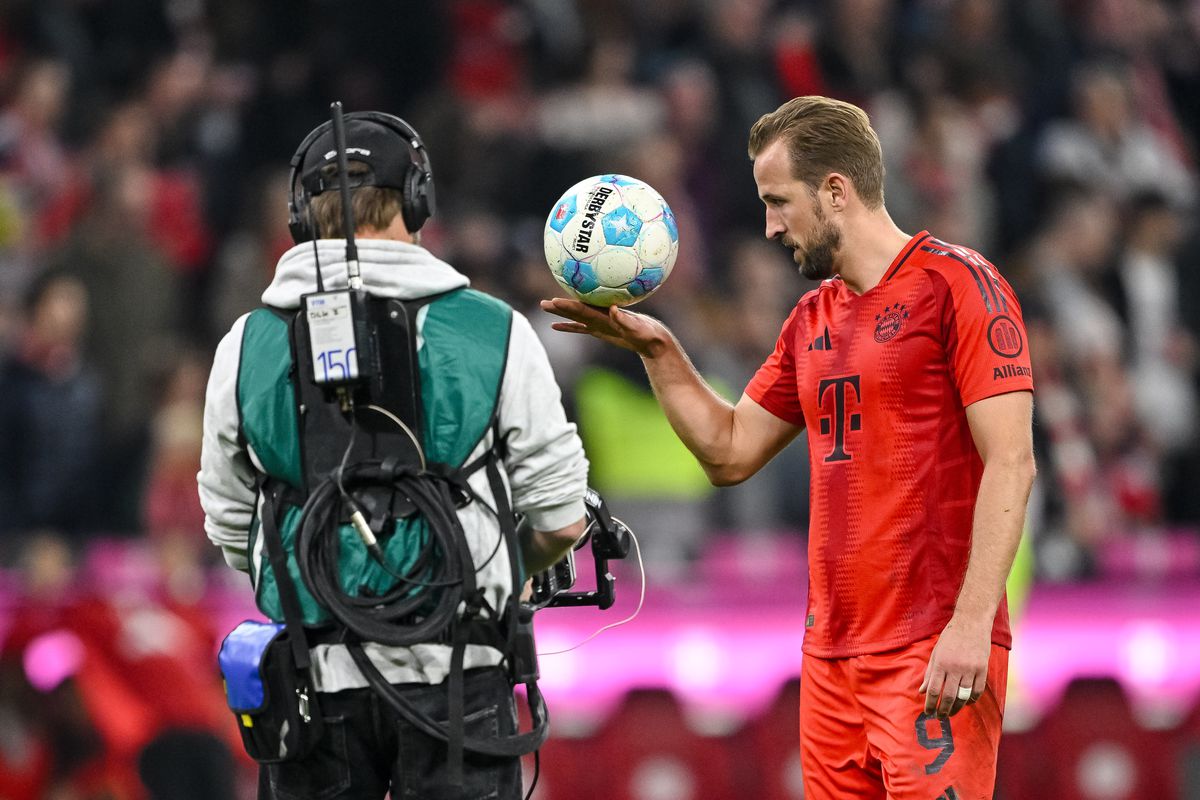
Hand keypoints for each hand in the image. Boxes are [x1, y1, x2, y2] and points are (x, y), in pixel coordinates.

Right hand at [539, 298, 666, 356]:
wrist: (651, 337)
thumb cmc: (647, 332)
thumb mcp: (637, 328)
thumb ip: (625, 320)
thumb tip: (614, 309)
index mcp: (605, 313)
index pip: (584, 308)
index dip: (570, 305)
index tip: (556, 301)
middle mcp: (599, 315)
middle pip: (575, 310)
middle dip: (559, 307)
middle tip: (543, 303)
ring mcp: (598, 322)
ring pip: (575, 317)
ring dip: (560, 314)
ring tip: (544, 307)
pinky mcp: (598, 330)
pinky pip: (580, 328)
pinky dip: (568, 326)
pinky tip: (555, 326)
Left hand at [918, 617, 989, 717]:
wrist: (971, 623)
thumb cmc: (950, 638)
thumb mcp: (936, 653)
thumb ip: (929, 673)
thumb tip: (922, 691)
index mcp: (941, 663)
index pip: (934, 689)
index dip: (930, 704)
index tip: (928, 712)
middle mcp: (955, 667)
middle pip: (948, 696)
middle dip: (943, 709)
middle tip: (939, 717)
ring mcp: (971, 669)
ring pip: (963, 696)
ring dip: (957, 707)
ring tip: (951, 712)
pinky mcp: (982, 669)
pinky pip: (978, 690)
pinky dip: (972, 700)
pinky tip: (966, 703)